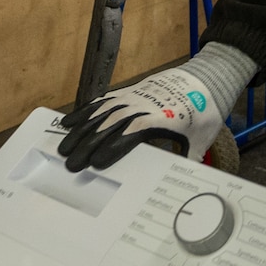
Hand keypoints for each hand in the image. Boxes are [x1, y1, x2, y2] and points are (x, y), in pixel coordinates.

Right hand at [57, 66, 223, 171]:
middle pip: (109, 126)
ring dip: (80, 131)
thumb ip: (186, 160)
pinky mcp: (127, 93)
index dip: (113, 147)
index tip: (97, 163)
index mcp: (160, 120)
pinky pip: (101, 102)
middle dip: (88, 145)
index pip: (131, 134)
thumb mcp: (200, 139)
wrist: (202, 80)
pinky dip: (84, 112)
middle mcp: (141, 107)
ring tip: (63, 148)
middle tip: (70, 165)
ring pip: (100, 114)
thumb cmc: (201, 113)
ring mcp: (132, 98)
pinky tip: (68, 123)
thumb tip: (180, 185)